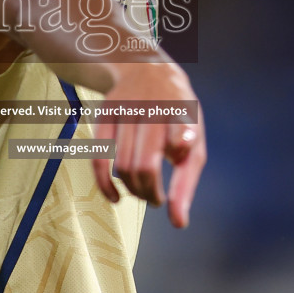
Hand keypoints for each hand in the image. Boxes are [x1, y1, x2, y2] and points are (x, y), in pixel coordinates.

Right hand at [89, 61, 206, 227]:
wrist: (146, 69)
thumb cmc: (177, 116)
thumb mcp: (194, 136)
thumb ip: (186, 179)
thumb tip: (178, 223)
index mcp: (182, 111)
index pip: (181, 133)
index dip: (181, 144)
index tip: (179, 157)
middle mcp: (153, 108)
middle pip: (146, 165)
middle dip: (151, 192)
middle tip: (156, 200)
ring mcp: (125, 111)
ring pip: (123, 165)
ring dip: (133, 190)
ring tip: (143, 194)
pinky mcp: (104, 114)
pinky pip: (99, 156)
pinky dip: (105, 184)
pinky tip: (115, 197)